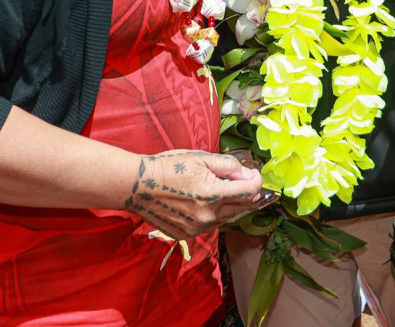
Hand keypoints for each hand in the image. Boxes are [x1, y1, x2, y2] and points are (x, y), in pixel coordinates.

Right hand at [123, 149, 263, 239]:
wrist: (138, 186)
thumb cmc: (168, 167)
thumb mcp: (200, 158)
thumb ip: (228, 166)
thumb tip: (246, 173)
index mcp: (212, 194)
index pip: (249, 192)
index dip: (256, 181)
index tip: (254, 174)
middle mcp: (207, 216)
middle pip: (241, 208)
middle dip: (246, 194)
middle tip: (243, 181)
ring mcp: (196, 228)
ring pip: (225, 219)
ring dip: (229, 205)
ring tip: (220, 190)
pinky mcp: (186, 235)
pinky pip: (208, 226)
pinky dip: (212, 215)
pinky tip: (203, 202)